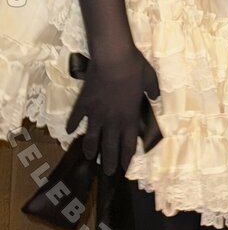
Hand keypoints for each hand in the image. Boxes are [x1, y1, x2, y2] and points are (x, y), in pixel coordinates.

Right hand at [66, 47, 159, 174]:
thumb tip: (156, 98)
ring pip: (91, 138)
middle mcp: (112, 121)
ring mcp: (96, 114)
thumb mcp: (150, 79)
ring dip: (90, 149)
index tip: (124, 168)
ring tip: (89, 157)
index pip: (128, 144)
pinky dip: (72, 125)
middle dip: (109, 162)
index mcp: (129, 117)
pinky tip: (68, 131)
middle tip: (108, 172)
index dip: (126, 158)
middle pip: (109, 147)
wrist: (113, 57)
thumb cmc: (134, 67)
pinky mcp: (83, 104)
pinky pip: (76, 118)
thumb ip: (153, 90)